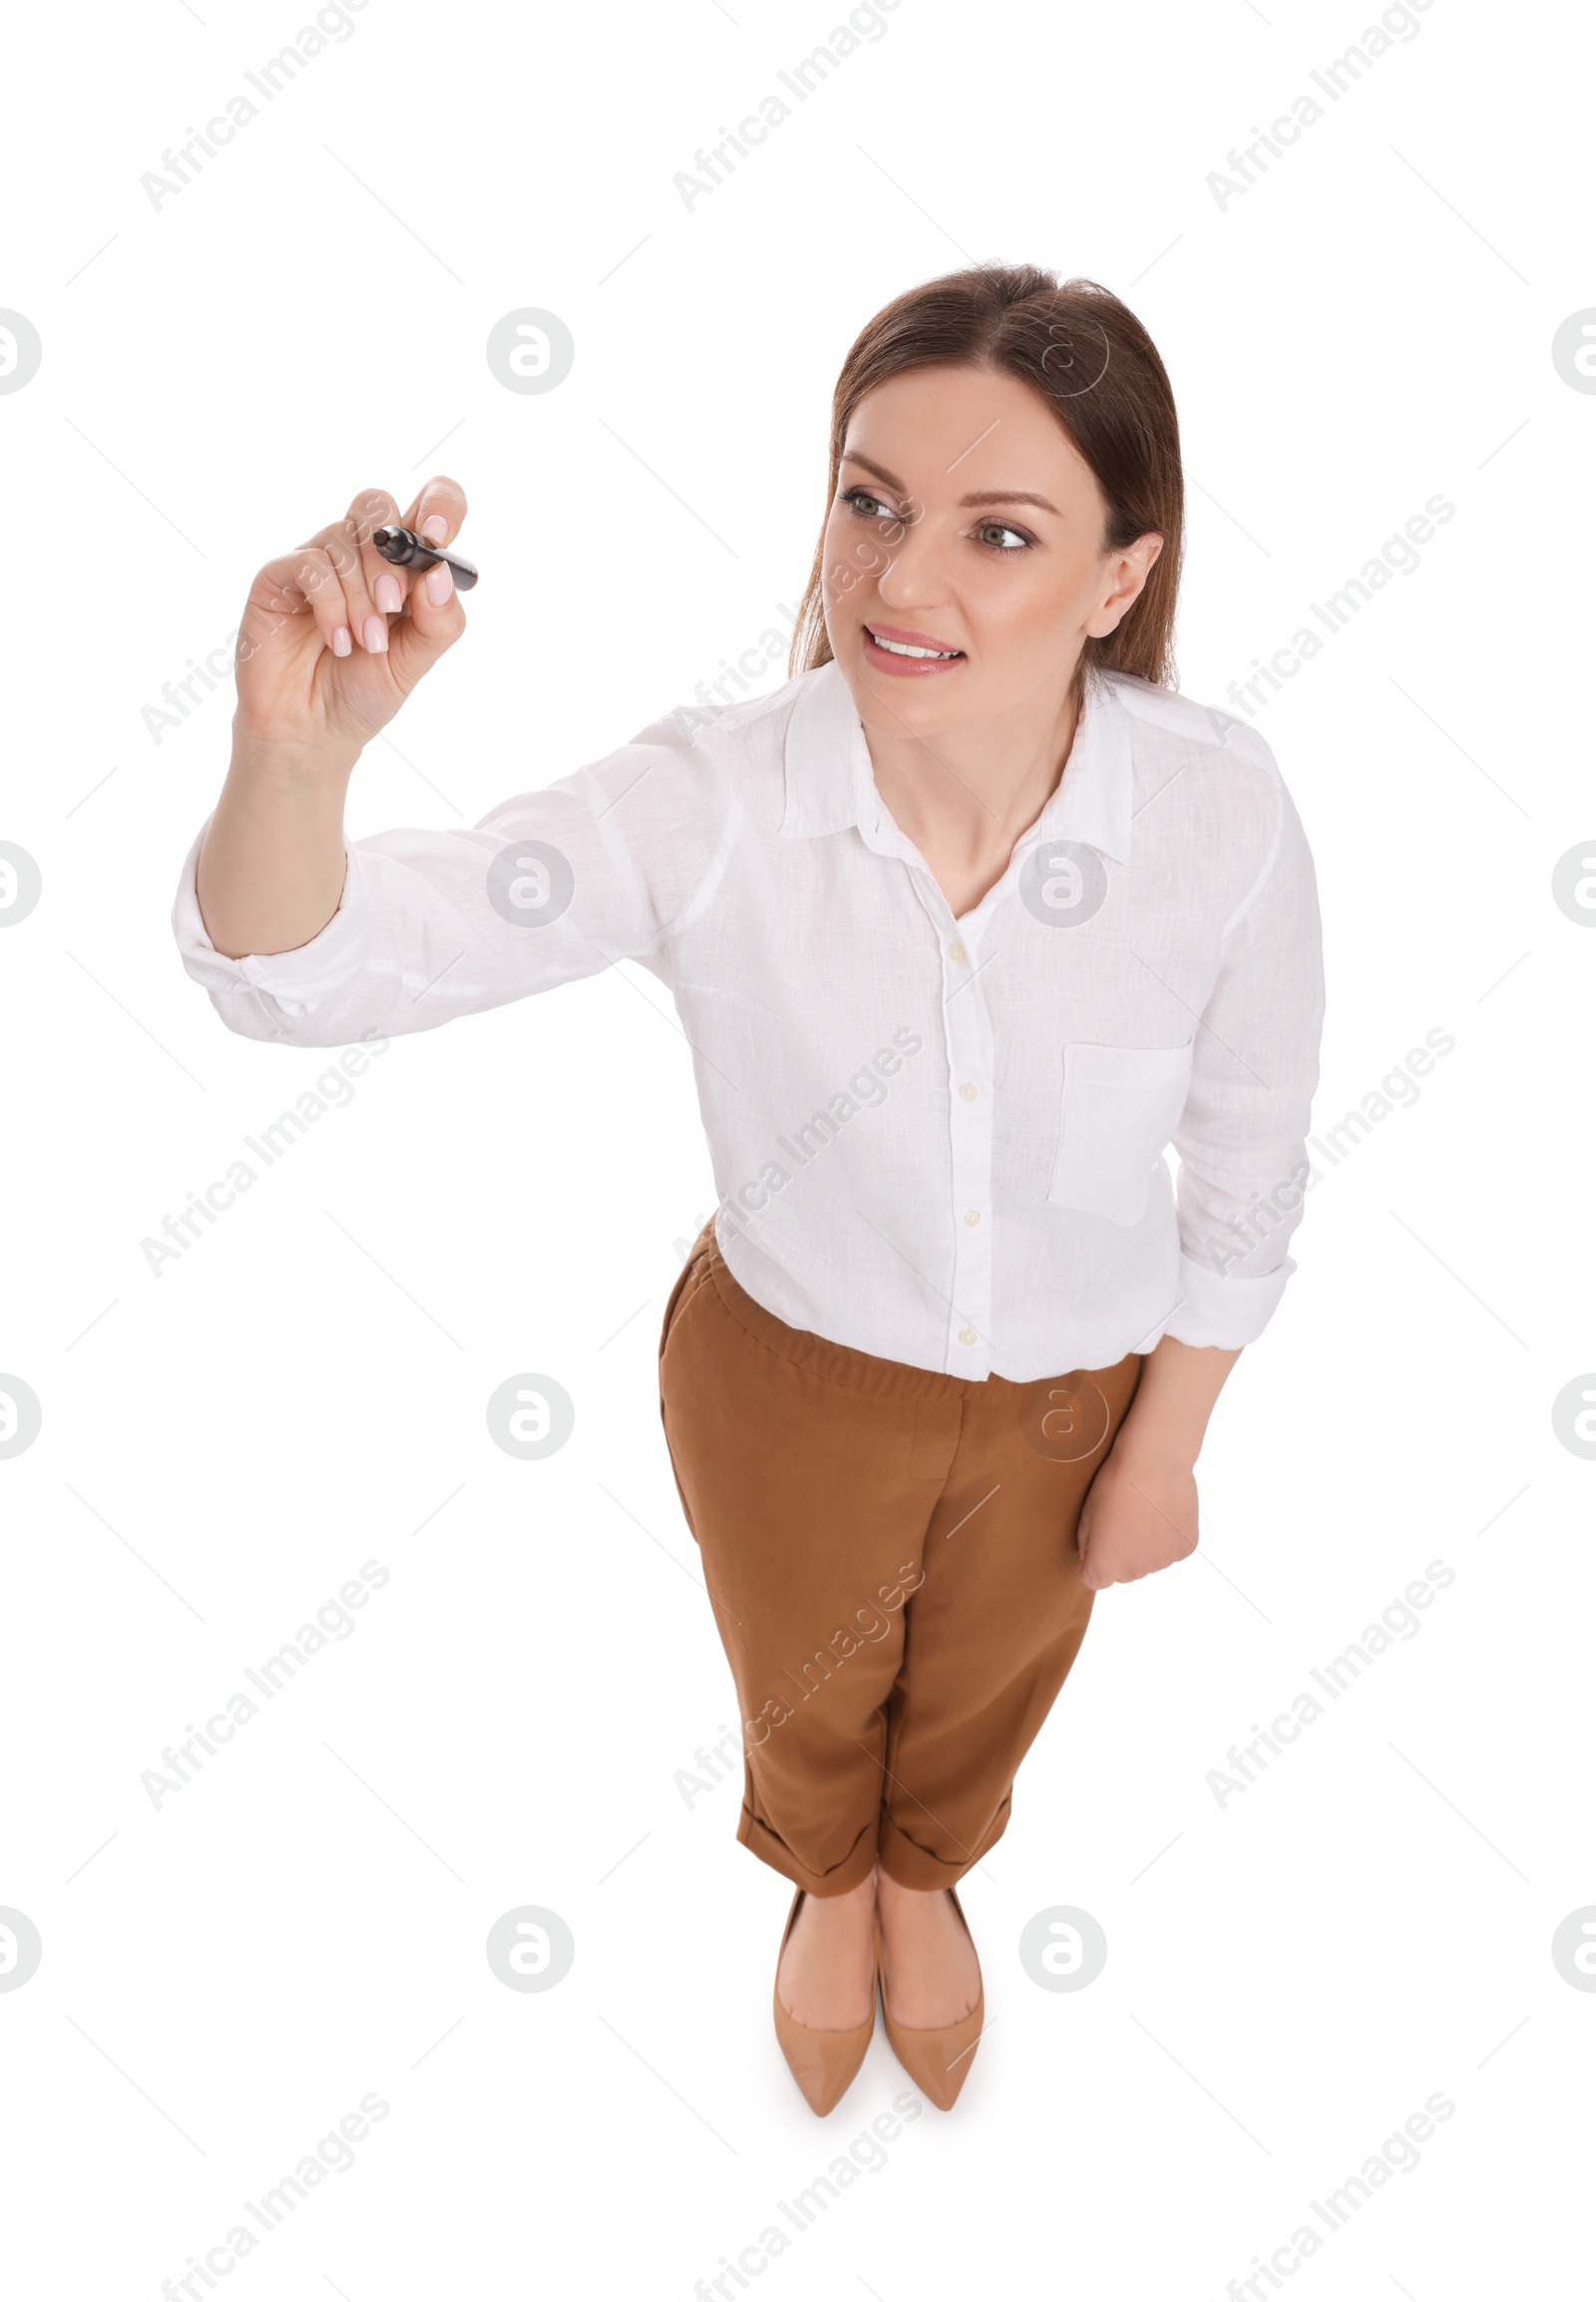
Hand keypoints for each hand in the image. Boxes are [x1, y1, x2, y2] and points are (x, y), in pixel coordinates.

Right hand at [233, 477, 468, 759]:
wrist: (313, 731)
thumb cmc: (364, 690)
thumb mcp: (416, 661)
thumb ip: (439, 621)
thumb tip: (441, 573)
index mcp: (402, 565)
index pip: (429, 504)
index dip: (439, 503)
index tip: (437, 535)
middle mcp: (358, 554)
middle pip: (375, 505)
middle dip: (389, 557)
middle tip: (394, 607)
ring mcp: (317, 561)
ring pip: (343, 539)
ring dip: (360, 597)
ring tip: (365, 644)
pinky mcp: (279, 577)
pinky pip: (309, 564)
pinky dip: (331, 604)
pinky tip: (338, 641)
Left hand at [1075, 1438, 1197, 1590]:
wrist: (1155, 1462)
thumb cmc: (1116, 1483)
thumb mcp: (1087, 1512)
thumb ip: (1087, 1543)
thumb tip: (1093, 1556)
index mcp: (1106, 1565)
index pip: (1096, 1580)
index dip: (1096, 1559)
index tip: (1101, 1538)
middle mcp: (1135, 1572)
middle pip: (1125, 1572)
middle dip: (1122, 1553)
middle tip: (1125, 1519)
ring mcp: (1163, 1562)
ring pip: (1151, 1560)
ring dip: (1148, 1545)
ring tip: (1147, 1510)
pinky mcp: (1185, 1548)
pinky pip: (1173, 1548)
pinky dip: (1170, 1535)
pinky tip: (1165, 1511)